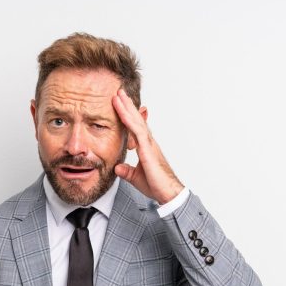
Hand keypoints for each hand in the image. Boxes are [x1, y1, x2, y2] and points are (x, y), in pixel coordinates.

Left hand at [112, 89, 184, 204]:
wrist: (168, 193)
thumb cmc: (156, 185)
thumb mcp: (136, 177)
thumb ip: (127, 171)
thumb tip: (117, 168)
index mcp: (145, 147)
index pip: (135, 127)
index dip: (128, 116)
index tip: (120, 105)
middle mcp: (148, 142)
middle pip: (136, 119)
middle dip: (127, 105)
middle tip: (119, 92)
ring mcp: (149, 144)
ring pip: (136, 121)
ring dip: (127, 107)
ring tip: (119, 95)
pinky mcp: (148, 150)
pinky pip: (137, 131)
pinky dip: (129, 120)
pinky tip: (122, 111)